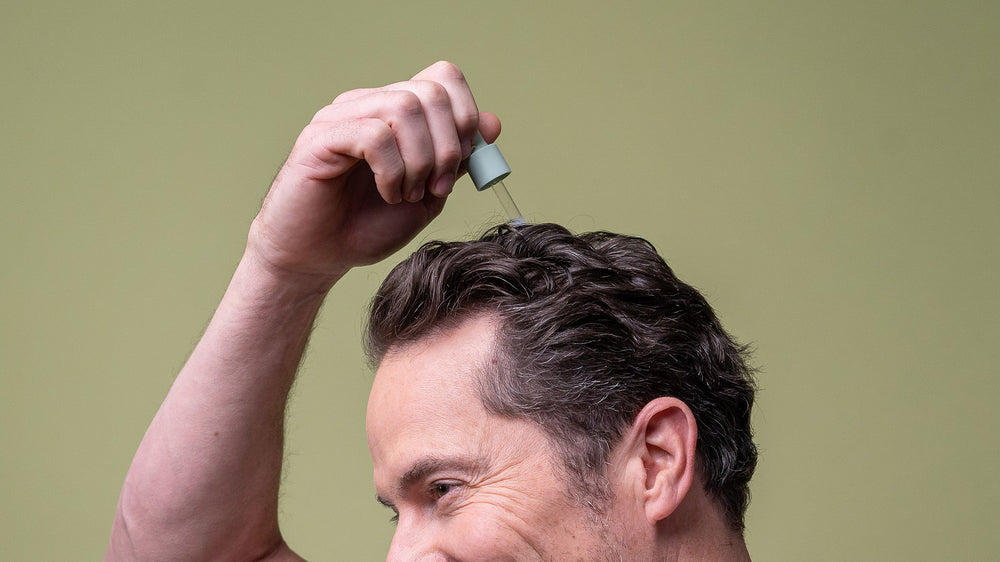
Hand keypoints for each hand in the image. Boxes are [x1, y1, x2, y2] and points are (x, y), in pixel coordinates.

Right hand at [246, 61, 500, 286]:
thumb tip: (492, 122)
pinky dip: (392, 170)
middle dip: (448, 146)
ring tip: (408, 193)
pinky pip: (373, 135)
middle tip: (436, 187)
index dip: (465, 117)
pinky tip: (387, 194)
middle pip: (430, 91)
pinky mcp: (319, 138)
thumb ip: (457, 159)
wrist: (318, 257)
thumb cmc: (365, 226)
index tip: (462, 165)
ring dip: (420, 160)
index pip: (443, 77)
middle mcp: (367, 104)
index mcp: (394, 111)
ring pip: (404, 107)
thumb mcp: (428, 194)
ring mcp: (341, 117)